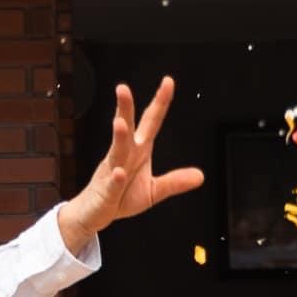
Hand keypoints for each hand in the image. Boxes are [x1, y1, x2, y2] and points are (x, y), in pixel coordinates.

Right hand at [57, 78, 203, 254]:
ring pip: (116, 150)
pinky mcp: (106, 190)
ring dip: (119, 136)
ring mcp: (112, 170)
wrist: (96, 214)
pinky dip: (116, 179)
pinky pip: (112, 183)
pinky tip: (119, 173)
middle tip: (122, 88)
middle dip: (125, 108)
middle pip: (126, 127)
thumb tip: (200, 175)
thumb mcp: (153, 191)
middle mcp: (124, 155)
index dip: (160, 102)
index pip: (151, 122)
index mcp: (139, 150)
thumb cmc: (121, 197)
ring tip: (120, 123)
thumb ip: (174, 182)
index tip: (168, 82)